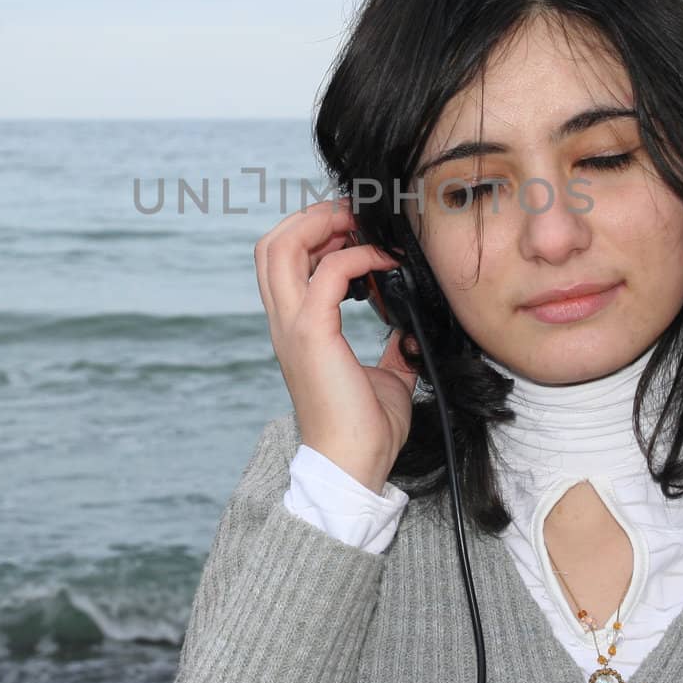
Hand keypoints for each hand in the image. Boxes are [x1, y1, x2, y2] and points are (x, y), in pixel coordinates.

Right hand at [253, 195, 418, 493]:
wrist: (355, 465)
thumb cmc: (367, 428)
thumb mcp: (386, 375)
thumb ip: (392, 348)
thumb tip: (411, 329)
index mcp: (295, 327)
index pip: (281, 260)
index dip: (312, 232)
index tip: (355, 230)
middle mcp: (285, 322)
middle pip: (271, 243)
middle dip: (311, 217)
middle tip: (354, 219)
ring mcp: (293, 326)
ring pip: (281, 247)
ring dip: (322, 225)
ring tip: (360, 229)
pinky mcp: (312, 334)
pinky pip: (328, 272)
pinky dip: (358, 256)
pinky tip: (385, 264)